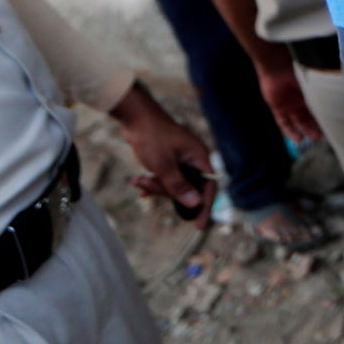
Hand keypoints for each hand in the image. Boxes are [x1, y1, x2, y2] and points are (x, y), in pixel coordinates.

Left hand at [110, 83, 214, 225]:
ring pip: (173, 184)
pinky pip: (165, 178)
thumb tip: (196, 204)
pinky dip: (153, 182)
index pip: (208, 187)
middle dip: (166, 192)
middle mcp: (193, 160)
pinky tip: (140, 183)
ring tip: (137, 180)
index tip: (199, 226)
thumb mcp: (163, 165)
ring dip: (155, 186)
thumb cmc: (152, 137)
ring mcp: (180, 160)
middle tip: (146, 187)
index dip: (204, 207)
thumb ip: (179, 186)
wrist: (135, 117)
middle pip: (188, 188)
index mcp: (198, 158)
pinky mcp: (169, 160)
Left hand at [257, 55, 325, 144]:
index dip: (326, 115)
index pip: (320, 105)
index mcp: (310, 89)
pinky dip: (290, 132)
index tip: (336, 123)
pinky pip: (283, 122)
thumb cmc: (298, 65)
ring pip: (299, 121)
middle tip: (328, 133)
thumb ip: (326, 88)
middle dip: (319, 125)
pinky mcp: (277, 107)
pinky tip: (298, 139)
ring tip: (316, 137)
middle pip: (311, 115)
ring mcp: (289, 103)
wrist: (277, 62)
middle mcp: (300, 97)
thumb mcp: (315, 79)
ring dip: (307, 130)